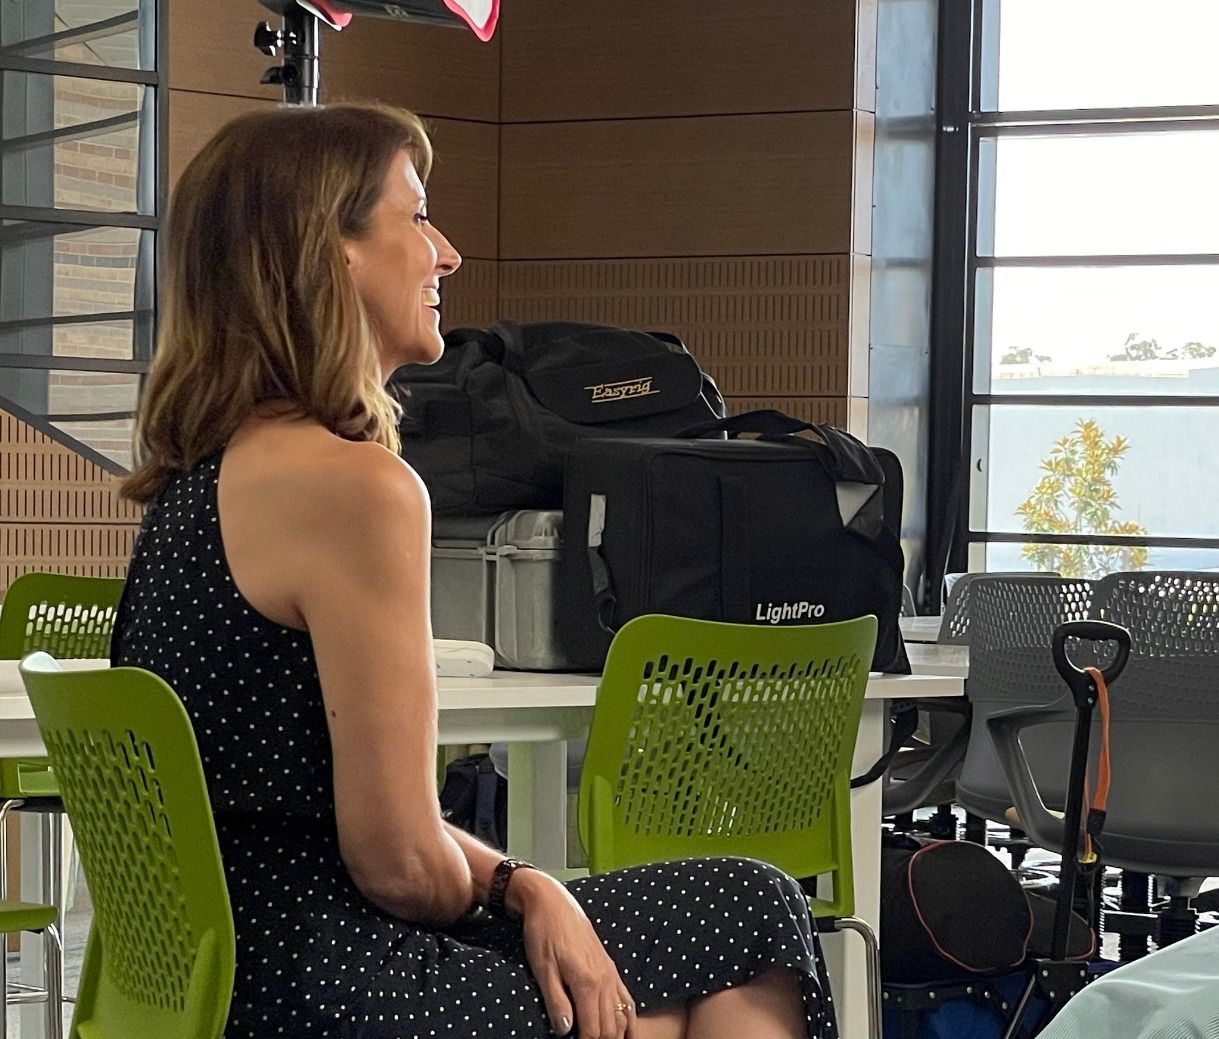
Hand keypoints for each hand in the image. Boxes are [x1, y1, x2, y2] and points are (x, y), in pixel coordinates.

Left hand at [512, 870, 635, 1038]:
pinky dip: (629, 1018)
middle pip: (611, 1027)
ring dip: (617, 1035)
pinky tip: (627, 1030)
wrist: (553, 902)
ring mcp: (610, 972)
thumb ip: (556, 1001)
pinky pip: (626, 998)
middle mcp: (604, 979)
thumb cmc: (543, 933)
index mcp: (587, 983)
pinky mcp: (610, 966)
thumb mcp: (542, 968)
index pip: (593, 1030)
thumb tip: (565, 1030)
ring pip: (623, 1015)